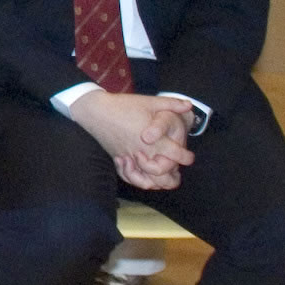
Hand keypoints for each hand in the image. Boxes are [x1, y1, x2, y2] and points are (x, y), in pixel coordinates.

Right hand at [67, 89, 194, 191]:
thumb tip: (189, 104)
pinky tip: (144, 174)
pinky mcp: (119, 159)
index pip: (176, 156)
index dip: (186, 157)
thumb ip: (171, 103)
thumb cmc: (123, 105)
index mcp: (154, 140)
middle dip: (173, 177)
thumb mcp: (149, 101)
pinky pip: (130, 178)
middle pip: (162, 176)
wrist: (95, 110)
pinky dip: (138, 180)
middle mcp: (142, 153)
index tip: (189, 156)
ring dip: (157, 182)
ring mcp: (129, 158)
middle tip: (177, 170)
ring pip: (146, 181)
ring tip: (163, 176)